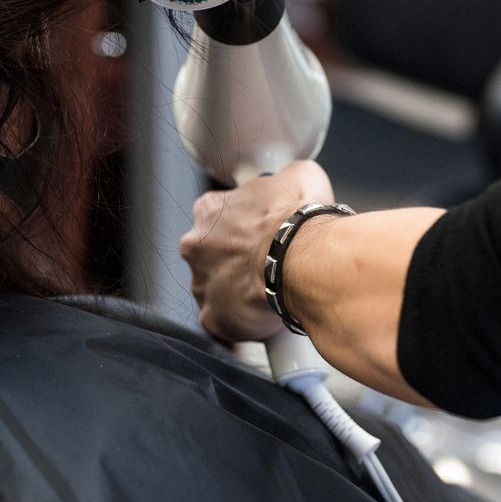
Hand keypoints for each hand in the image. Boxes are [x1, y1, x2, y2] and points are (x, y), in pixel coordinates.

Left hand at [179, 160, 336, 343]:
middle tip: (267, 264)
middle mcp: (196, 247)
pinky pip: (225, 324)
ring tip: (269, 292)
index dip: (244, 224)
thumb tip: (296, 178)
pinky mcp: (213, 319)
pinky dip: (242, 324)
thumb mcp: (302, 177)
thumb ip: (288, 177)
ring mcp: (202, 285)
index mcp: (209, 211)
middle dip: (236, 260)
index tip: (262, 231)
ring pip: (217, 290)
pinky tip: (263, 319)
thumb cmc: (298, 221)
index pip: (219, 215)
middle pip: (212, 254)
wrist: (304, 264)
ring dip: (237, 291)